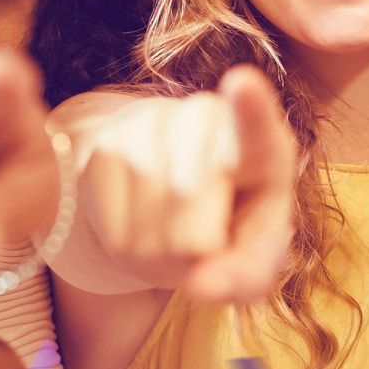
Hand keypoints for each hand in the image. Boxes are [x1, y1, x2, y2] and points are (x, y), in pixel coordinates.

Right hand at [77, 65, 297, 301]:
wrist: (177, 213)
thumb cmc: (231, 235)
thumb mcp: (252, 261)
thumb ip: (244, 276)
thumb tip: (205, 284)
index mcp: (262, 146)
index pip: (256, 129)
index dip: (251, 107)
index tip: (243, 84)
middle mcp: (209, 118)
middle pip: (190, 195)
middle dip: (194, 240)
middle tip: (204, 238)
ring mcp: (153, 122)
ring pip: (146, 203)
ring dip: (158, 244)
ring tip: (175, 229)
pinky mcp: (106, 142)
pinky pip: (109, 209)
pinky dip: (125, 238)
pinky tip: (143, 221)